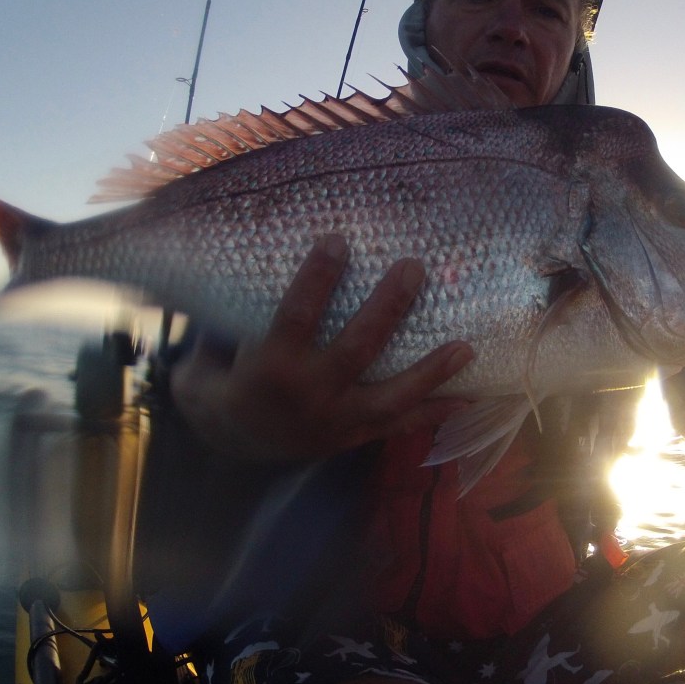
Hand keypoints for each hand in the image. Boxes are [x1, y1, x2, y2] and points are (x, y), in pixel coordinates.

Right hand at [171, 235, 473, 461]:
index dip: (317, 277)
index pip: (297, 316)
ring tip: (467, 347)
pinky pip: (400, 425)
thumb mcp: (214, 351)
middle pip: (358, 348)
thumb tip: (251, 259)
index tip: (338, 240)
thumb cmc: (224, 381)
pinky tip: (470, 397)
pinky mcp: (355, 437)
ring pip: (392, 395)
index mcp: (271, 368)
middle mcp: (310, 396)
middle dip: (389, 307)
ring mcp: (338, 422)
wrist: (230, 444)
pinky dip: (436, 413)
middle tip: (414, 267)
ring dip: (432, 371)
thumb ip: (232, 318)